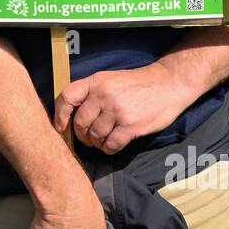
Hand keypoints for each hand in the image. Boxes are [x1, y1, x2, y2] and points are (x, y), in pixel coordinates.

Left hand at [53, 60, 194, 154]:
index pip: (67, 97)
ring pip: (95, 136)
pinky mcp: (130, 125)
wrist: (169, 84)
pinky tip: (113, 145)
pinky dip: (109, 149)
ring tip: (103, 140)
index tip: (60, 126)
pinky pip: (111, 144)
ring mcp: (117, 110)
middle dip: (82, 135)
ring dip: (96, 143)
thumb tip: (72, 114)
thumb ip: (93, 92)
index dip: (59, 114)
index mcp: (97, 81)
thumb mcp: (111, 79)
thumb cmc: (139, 84)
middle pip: (80, 122)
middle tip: (89, 137)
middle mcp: (104, 95)